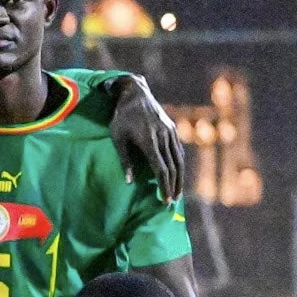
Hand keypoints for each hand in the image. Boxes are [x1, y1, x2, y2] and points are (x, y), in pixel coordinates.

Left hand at [110, 73, 184, 203]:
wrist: (135, 93)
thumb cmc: (121, 117)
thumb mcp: (117, 138)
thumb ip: (125, 161)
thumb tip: (130, 182)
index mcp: (150, 141)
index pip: (161, 169)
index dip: (164, 186)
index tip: (165, 200)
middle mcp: (164, 137)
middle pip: (173, 167)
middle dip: (173, 186)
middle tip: (171, 202)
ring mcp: (170, 132)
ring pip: (179, 159)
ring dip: (179, 177)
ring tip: (176, 192)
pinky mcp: (172, 128)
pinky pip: (179, 150)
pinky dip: (179, 164)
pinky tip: (178, 174)